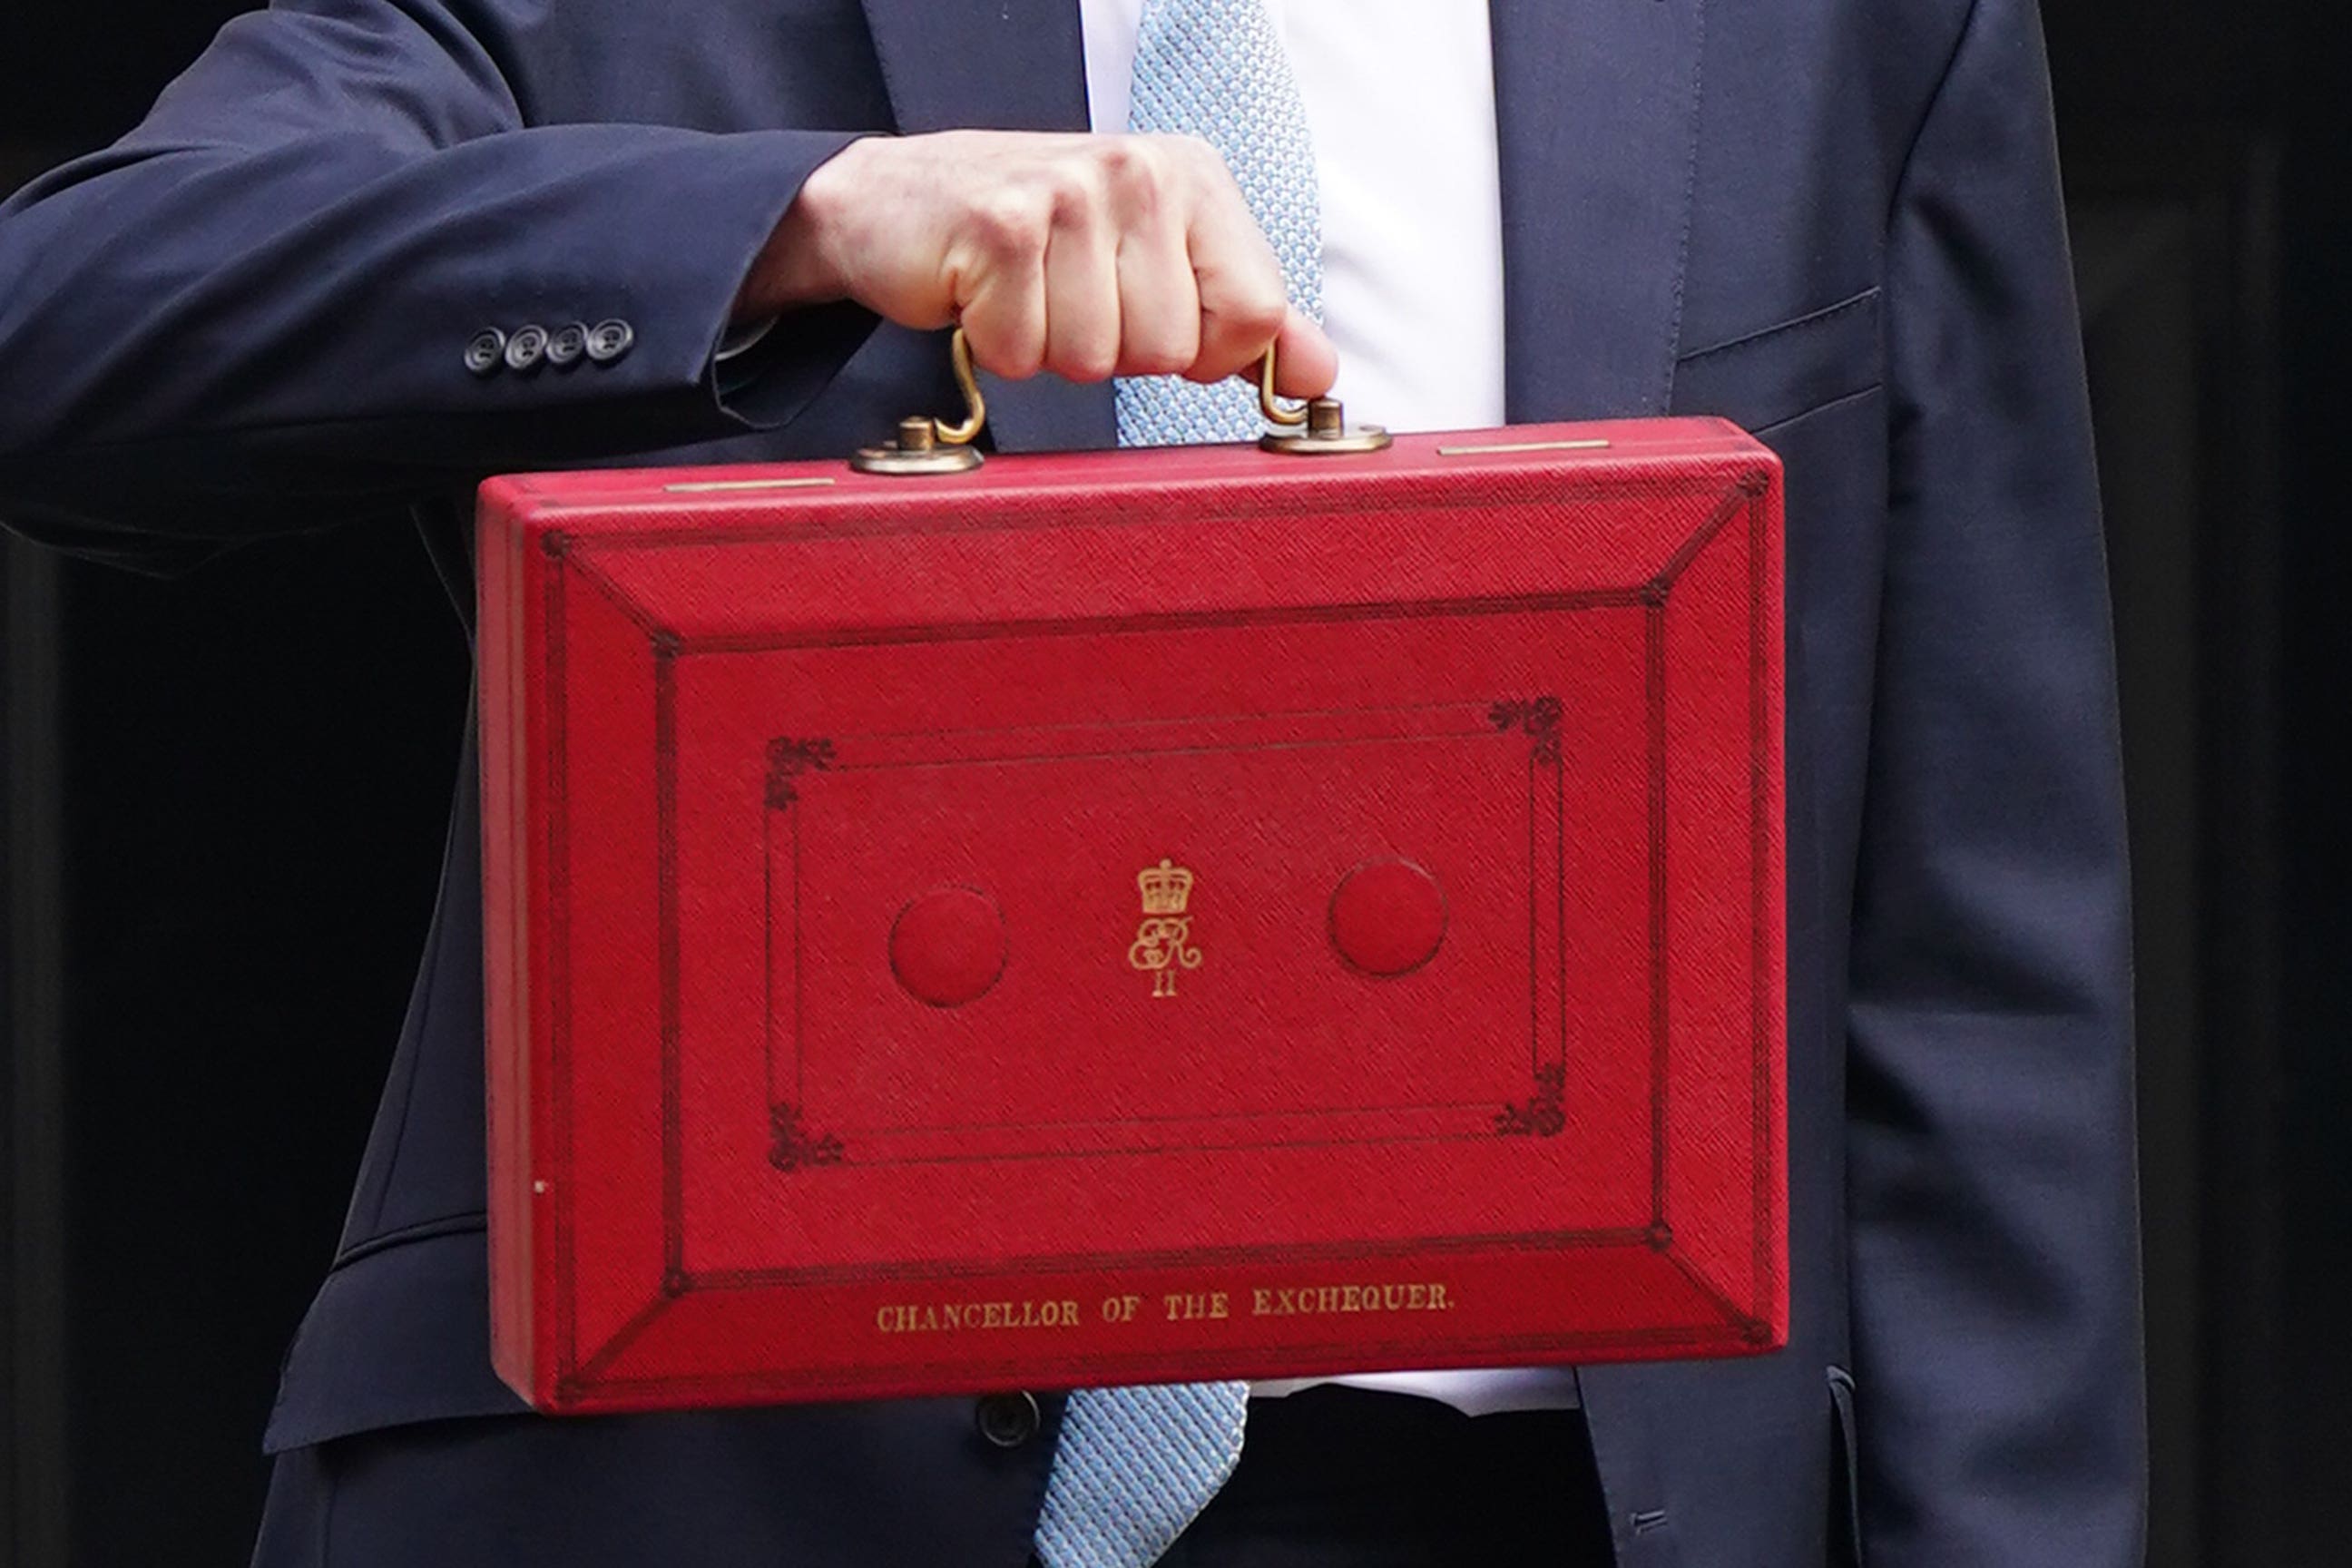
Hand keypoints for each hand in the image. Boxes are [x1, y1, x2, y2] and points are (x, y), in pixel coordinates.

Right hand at [738, 131, 1336, 399]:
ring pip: (1099, 358)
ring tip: (1025, 295)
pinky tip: (983, 294)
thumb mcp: (1152, 266)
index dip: (1204, 352)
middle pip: (1173, 349)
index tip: (1147, 316)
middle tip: (1067, 299)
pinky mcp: (1001, 226)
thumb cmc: (1033, 244)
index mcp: (1192, 178)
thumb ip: (1243, 319)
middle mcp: (1140, 171)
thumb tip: (1319, 371)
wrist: (896, 206)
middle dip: (1115, 352)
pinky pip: (1028, 352)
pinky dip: (998, 347)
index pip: (1256, 314)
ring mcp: (1070, 192)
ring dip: (1052, 350)